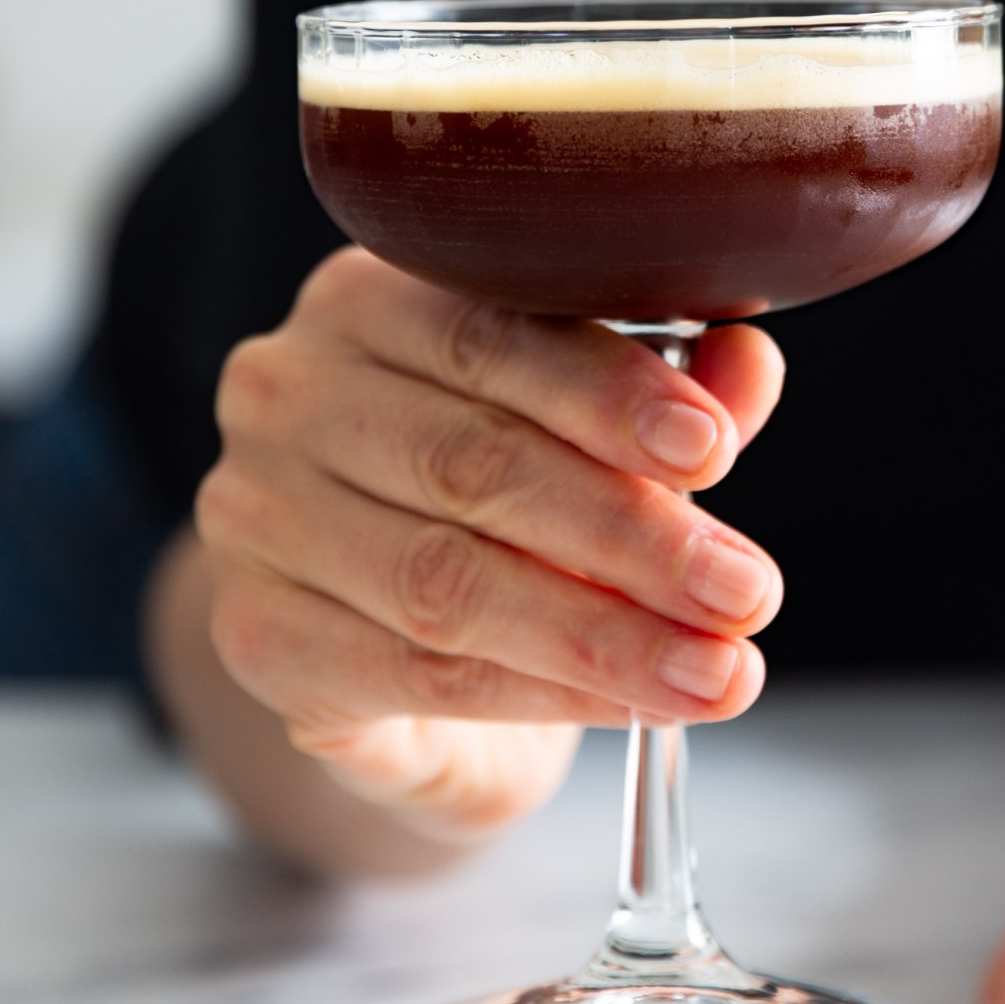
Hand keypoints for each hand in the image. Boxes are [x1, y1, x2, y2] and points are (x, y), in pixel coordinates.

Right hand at [196, 247, 784, 840]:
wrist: (392, 648)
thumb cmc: (504, 503)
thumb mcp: (592, 437)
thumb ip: (666, 403)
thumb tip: (748, 362)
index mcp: (370, 300)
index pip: (489, 333)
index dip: (608, 393)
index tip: (713, 448)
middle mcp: (289, 392)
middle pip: (472, 463)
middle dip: (629, 533)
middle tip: (743, 588)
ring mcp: (256, 516)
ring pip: (446, 581)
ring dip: (603, 632)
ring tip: (715, 668)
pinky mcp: (257, 635)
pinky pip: (417, 674)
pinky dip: (544, 694)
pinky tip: (632, 703)